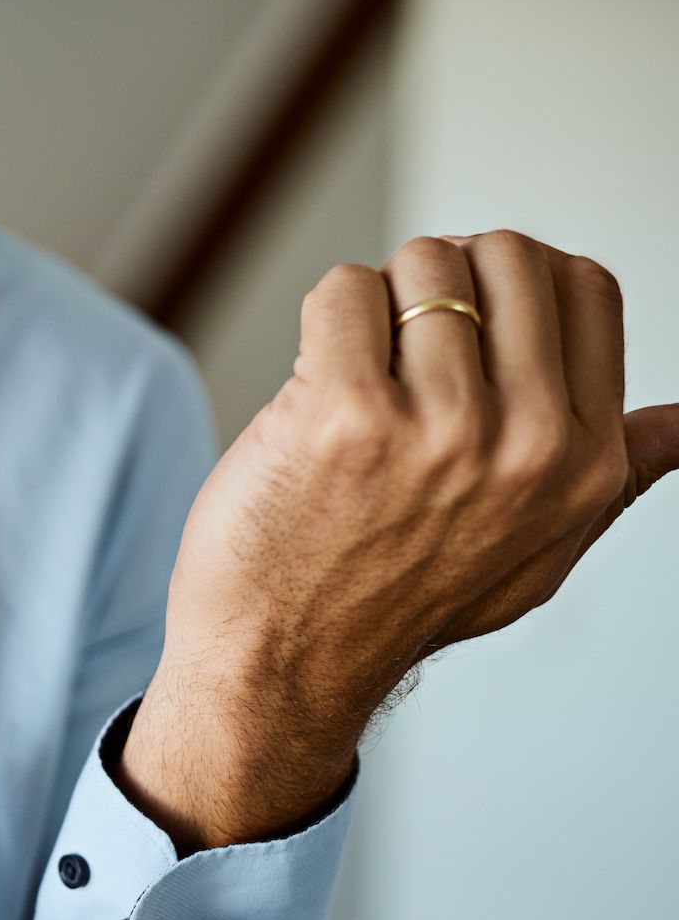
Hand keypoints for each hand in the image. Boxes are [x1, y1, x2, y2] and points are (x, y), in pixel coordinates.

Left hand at [121, 230, 678, 851]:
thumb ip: (610, 481)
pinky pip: (345, 291)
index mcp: (582, 462)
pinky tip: (314, 385)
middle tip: (400, 348)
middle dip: (445, 278)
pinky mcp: (345, 412)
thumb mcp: (533, 558)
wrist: (280, 665)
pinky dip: (323, 320)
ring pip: (423, 264)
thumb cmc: (390, 607)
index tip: (466, 324)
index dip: (515, 283)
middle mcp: (525, 441)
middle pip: (508, 254)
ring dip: (378, 304)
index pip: (586, 287)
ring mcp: (439, 425)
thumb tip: (675, 426)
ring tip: (356, 379)